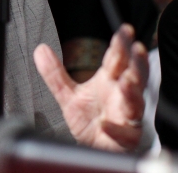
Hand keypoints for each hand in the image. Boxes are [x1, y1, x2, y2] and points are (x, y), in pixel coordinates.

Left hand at [34, 24, 147, 151]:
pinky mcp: (127, 137)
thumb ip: (55, 73)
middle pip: (135, 75)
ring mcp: (127, 115)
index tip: (124, 30)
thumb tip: (40, 49)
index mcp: (110, 81)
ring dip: (132, 92)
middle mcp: (122, 95)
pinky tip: (106, 125)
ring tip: (128, 82)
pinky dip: (116, 129)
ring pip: (135, 101)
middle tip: (136, 48)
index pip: (117, 58)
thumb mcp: (68, 95)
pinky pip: (124, 133)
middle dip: (137, 62)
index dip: (121, 44)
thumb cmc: (91, 120)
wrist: (97, 147)